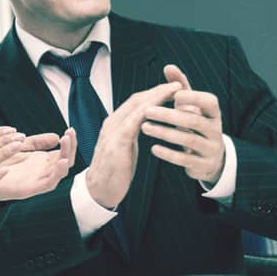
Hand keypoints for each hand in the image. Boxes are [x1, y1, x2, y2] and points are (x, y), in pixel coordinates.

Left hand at [0, 128, 74, 206]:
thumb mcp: (17, 147)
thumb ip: (35, 142)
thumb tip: (56, 135)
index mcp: (40, 162)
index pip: (62, 152)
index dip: (69, 142)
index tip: (70, 130)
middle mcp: (40, 172)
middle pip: (65, 162)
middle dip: (70, 148)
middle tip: (70, 134)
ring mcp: (35, 181)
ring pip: (59, 173)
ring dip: (66, 160)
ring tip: (67, 146)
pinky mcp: (26, 190)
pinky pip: (47, 184)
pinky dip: (56, 174)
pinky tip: (60, 162)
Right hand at [85, 81, 181, 207]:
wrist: (99, 191)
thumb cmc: (113, 172)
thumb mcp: (124, 149)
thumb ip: (130, 135)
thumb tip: (144, 126)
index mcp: (114, 124)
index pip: (135, 102)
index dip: (153, 93)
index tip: (171, 88)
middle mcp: (111, 124)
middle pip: (136, 100)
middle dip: (158, 90)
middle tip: (178, 84)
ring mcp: (112, 132)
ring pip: (136, 107)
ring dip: (157, 96)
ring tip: (175, 91)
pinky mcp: (116, 144)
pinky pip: (134, 123)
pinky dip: (149, 112)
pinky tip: (163, 109)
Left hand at [141, 64, 226, 183]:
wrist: (208, 157)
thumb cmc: (194, 124)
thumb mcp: (190, 107)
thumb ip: (180, 87)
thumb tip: (168, 66)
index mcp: (213, 114)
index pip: (210, 101)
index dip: (193, 97)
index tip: (174, 94)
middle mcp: (215, 130)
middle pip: (194, 120)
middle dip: (169, 115)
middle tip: (147, 111)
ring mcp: (211, 148)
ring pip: (188, 139)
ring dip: (165, 132)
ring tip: (144, 127)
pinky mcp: (203, 164)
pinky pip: (186, 159)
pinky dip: (169, 154)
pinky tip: (153, 148)